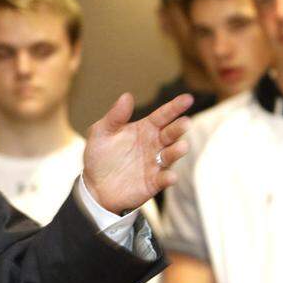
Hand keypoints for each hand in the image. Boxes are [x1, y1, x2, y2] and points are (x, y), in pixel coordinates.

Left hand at [82, 93, 192, 213]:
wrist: (95, 186)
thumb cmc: (99, 155)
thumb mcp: (101, 132)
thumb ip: (114, 116)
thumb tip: (126, 96)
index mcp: (145, 128)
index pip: (162, 115)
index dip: (175, 107)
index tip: (188, 98)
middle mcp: (154, 144)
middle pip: (170, 134)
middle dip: (179, 128)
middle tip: (185, 122)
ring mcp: (155, 164)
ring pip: (170, 155)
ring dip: (177, 151)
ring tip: (182, 146)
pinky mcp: (153, 182)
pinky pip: (163, 179)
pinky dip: (168, 178)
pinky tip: (171, 176)